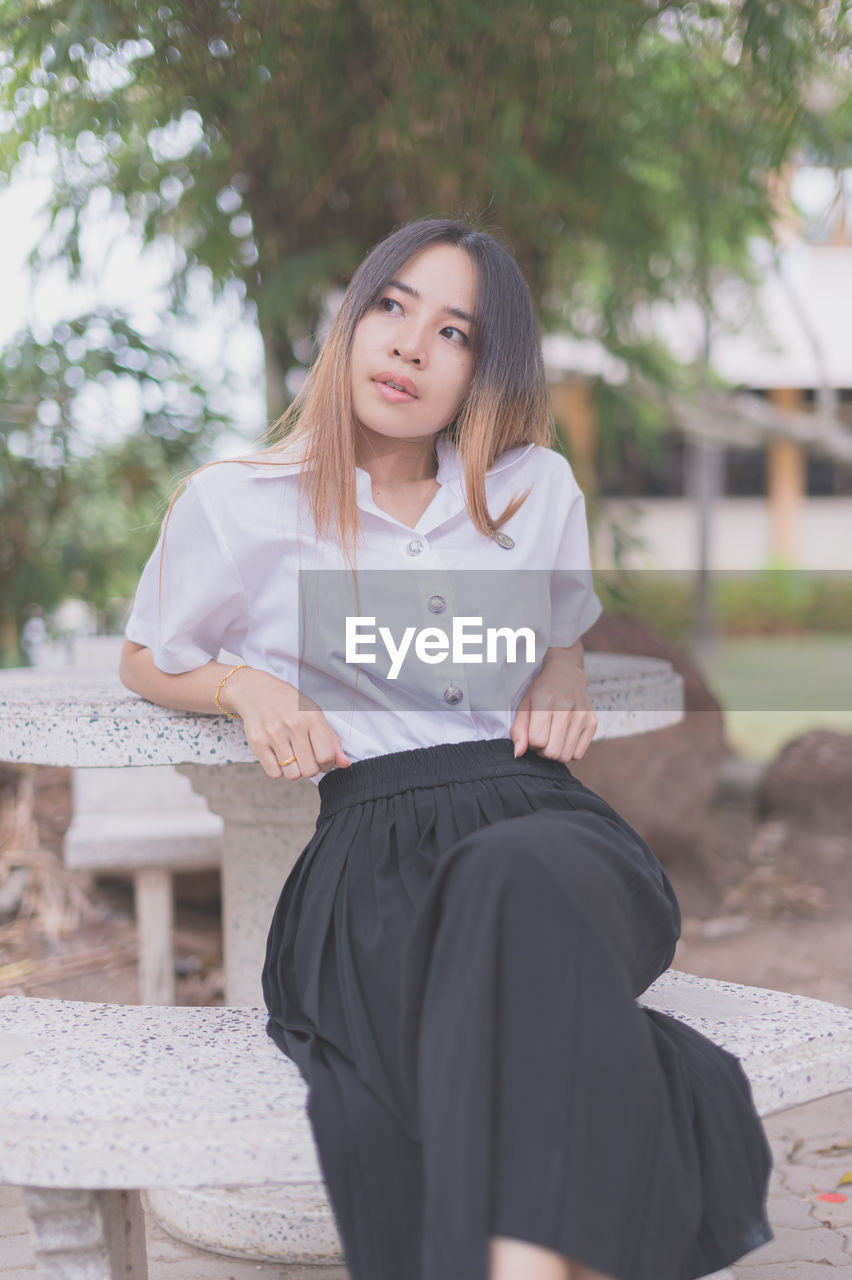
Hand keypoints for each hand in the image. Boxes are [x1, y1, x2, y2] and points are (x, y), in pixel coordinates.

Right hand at [220, 667, 349, 779]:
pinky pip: (274, 773)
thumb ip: (332, 740)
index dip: (327, 764)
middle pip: (310, 770)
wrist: (257, 691)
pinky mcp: (257, 742)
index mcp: (312, 718)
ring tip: (292, 757)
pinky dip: (279, 770)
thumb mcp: (314, 715)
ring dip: (294, 770)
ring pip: (292, 775)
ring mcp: (274, 734)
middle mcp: (293, 725)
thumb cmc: (290, 705)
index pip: (326, 756)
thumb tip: (345, 764)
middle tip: (307, 759)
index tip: (322, 760)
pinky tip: (279, 756)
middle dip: (311, 769)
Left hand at [510, 648, 597, 763]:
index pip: (537, 741)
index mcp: (545, 701)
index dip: (531, 743)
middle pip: (552, 752)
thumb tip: (518, 754)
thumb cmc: (541, 692)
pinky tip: (564, 738)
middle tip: (543, 738)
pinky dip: (569, 751)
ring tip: (553, 738)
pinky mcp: (592, 723)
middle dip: (543, 751)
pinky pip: (578, 755)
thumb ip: (518, 730)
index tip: (533, 733)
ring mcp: (582, 716)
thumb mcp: (524, 706)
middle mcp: (566, 708)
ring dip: (556, 752)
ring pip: (565, 756)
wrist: (566, 675)